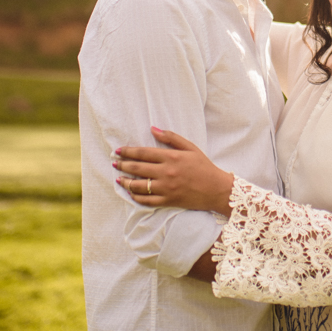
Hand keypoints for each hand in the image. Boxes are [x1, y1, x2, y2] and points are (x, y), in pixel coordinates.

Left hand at [113, 126, 233, 215]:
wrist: (216, 189)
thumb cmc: (204, 166)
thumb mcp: (191, 148)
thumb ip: (171, 138)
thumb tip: (153, 129)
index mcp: (171, 157)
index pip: (143, 153)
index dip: (128, 151)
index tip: (119, 151)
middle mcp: (166, 173)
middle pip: (137, 168)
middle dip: (122, 165)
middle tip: (114, 163)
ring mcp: (166, 188)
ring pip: (138, 186)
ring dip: (125, 182)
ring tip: (119, 178)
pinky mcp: (167, 201)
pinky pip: (146, 201)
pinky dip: (136, 197)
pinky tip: (131, 192)